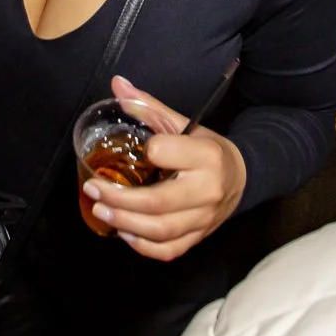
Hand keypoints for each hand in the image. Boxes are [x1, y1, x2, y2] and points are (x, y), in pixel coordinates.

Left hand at [82, 76, 245, 261]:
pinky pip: (168, 250)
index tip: (138, 149)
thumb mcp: (183, 124)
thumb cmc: (208, 149)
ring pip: (160, 231)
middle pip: (157, 202)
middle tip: (93, 188)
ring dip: (124, 223)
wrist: (242, 176)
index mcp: (206, 156)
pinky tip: (124, 231)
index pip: (166, 153)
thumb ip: (149, 107)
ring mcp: (204, 219)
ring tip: (101, 210)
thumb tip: (118, 85)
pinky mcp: (199, 237)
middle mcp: (207, 190)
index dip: (148, 151)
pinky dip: (142, 245)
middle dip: (118, 199)